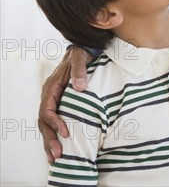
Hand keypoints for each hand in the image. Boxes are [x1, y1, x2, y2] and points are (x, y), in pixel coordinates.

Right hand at [38, 46, 91, 163]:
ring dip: (49, 142)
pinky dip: (53, 136)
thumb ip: (80, 70)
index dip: (54, 122)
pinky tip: (57, 149)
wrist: (84, 50)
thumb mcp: (81, 57)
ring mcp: (53, 101)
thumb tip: (79, 87)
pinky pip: (52, 123)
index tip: (66, 133)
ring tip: (55, 159)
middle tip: (58, 155)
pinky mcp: (60, 104)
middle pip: (44, 121)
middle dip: (50, 139)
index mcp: (52, 86)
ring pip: (46, 125)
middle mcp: (49, 95)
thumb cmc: (81, 54)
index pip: (47, 109)